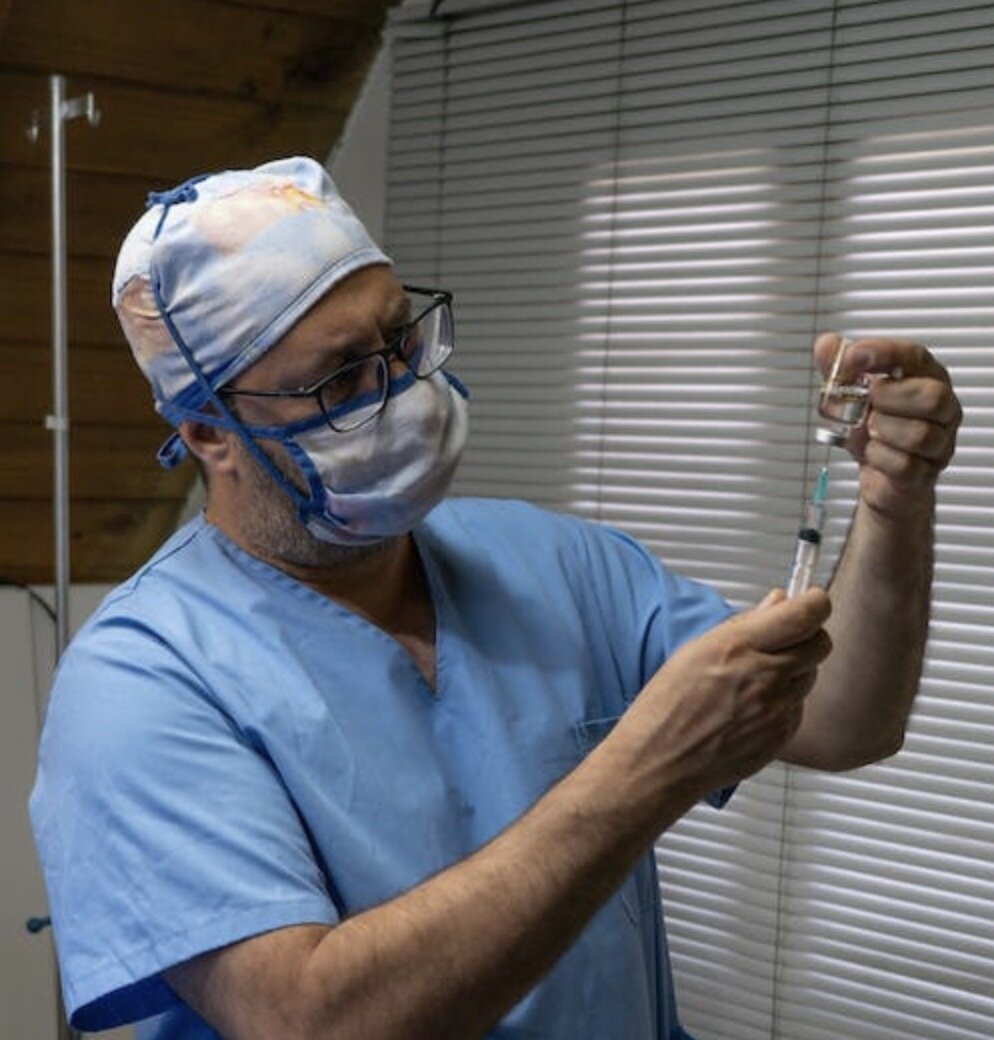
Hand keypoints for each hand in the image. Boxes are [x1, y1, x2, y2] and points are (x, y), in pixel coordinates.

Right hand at [617, 588, 831, 800]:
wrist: (661, 762)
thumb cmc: (666, 708)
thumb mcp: (695, 650)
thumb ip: (744, 624)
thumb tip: (776, 602)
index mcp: (738, 647)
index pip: (805, 615)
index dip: (815, 602)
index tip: (811, 599)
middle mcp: (763, 677)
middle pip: (819, 644)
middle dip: (808, 634)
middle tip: (788, 636)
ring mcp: (776, 709)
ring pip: (810, 675)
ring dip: (795, 668)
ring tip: (758, 676)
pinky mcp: (782, 736)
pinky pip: (799, 706)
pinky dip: (786, 699)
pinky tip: (754, 704)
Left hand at [815, 333, 961, 520]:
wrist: (879, 475)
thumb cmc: (874, 430)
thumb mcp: (852, 395)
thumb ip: (839, 368)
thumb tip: (826, 344)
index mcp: (926, 379)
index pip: (916, 357)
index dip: (885, 353)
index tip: (853, 356)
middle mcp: (942, 410)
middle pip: (933, 397)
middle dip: (889, 399)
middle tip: (868, 403)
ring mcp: (939, 443)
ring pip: (919, 435)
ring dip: (882, 432)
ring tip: (870, 431)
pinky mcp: (926, 474)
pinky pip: (904, 465)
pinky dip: (878, 458)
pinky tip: (872, 453)